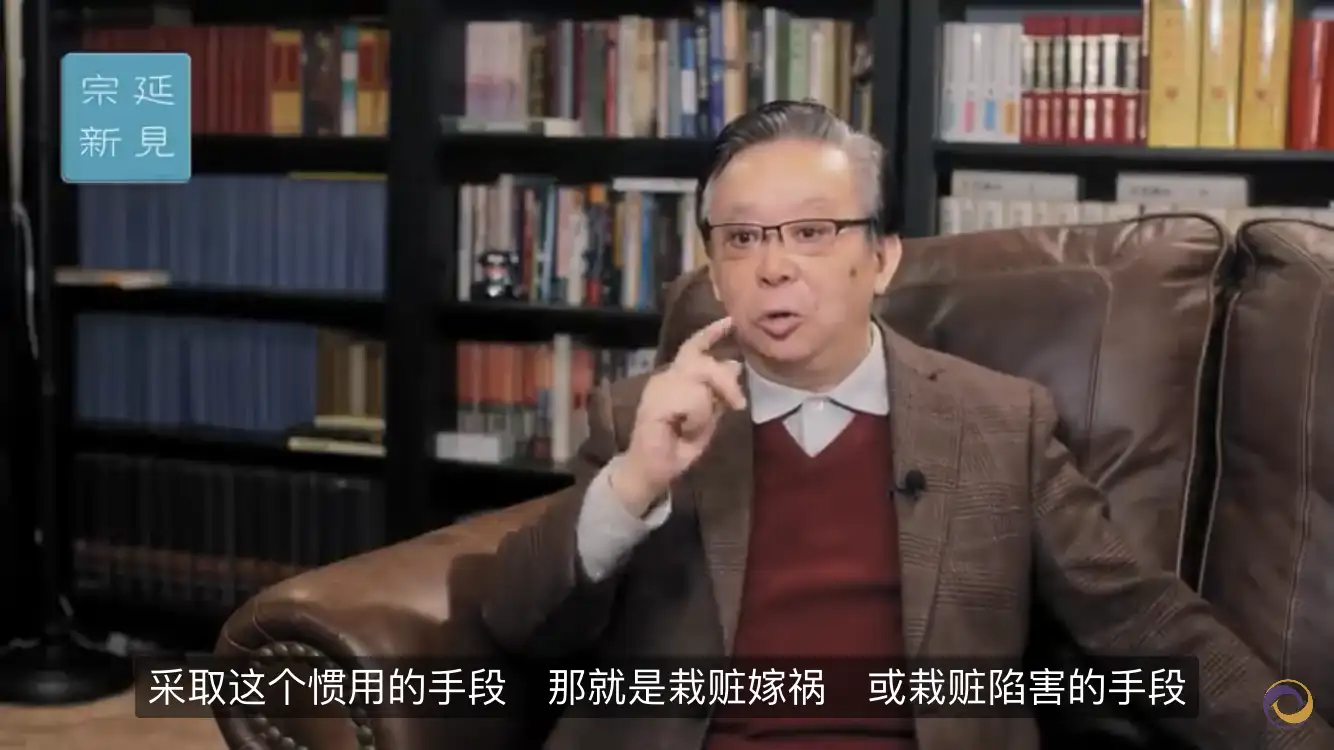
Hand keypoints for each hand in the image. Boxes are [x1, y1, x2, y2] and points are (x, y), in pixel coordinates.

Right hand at [610, 317, 746, 515]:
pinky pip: (692, 400)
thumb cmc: (677, 446)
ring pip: (699, 381)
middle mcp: (666, 377)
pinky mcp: (654, 403)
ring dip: (706, 410)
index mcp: (677, 377)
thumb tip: (735, 364)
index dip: (712, 333)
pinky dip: (697, 419)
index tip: (730, 320)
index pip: (695, 347)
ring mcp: (657, 389)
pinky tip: (683, 431)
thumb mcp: (708, 417)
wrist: (652, 472)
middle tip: (738, 404)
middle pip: (702, 360)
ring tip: (693, 428)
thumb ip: (719, 393)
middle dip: (724, 380)